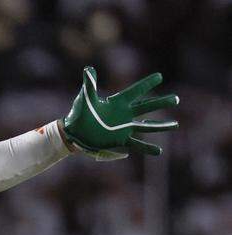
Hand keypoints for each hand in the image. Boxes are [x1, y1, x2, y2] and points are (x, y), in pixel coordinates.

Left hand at [61, 66, 178, 159]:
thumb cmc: (78, 114)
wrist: (73, 134)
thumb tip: (88, 69)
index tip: (159, 77)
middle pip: (146, 107)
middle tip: (176, 99)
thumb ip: (89, 85)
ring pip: (146, 126)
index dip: (147, 84)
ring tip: (175, 125)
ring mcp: (123, 128)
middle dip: (161, 103)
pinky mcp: (120, 141)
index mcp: (118, 103)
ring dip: (160, 126)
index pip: (135, 91)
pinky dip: (147, 148)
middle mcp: (124, 115)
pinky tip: (159, 151)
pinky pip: (137, 144)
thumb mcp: (85, 99)